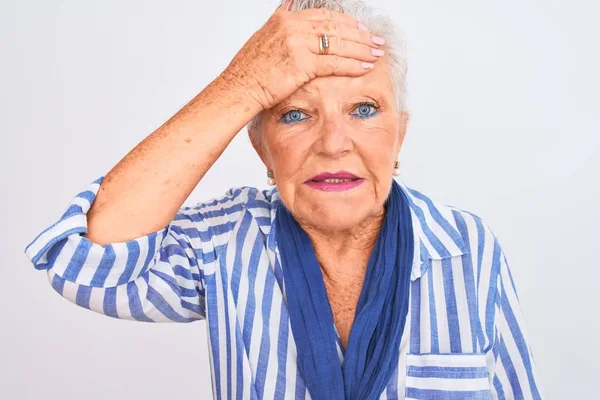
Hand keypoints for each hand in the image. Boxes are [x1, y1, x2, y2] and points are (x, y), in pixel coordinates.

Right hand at [220, 0, 385, 110]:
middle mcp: (292, 27)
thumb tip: (288, 2)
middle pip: (335, 27)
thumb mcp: (264, 35)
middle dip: (360, 35)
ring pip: (338, 44)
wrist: (239, 88)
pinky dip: (352, 64)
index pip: (324, 16)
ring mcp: (297, 44)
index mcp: (285, 19)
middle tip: (376, 41)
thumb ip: (280, 18)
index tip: (361, 29)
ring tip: (377, 53)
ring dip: (361, 49)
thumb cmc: (250, 69)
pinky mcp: (301, 64)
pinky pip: (334, 63)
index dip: (346, 22)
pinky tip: (365, 66)